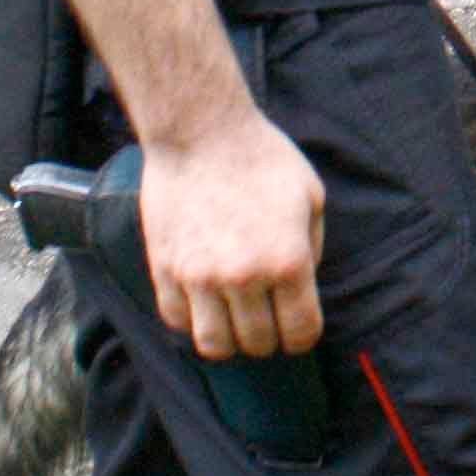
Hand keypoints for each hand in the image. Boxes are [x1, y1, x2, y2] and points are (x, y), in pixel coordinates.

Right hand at [141, 106, 326, 358]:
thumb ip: (311, 249)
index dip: (303, 336)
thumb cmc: (262, 157)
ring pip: (214, 345)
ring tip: (233, 320)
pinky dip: (193, 321)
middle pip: (259, 344)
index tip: (297, 328)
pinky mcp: (165, 270)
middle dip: (269, 338)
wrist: (201, 131)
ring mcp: (199, 278)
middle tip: (266, 319)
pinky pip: (178, 321)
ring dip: (229, 339)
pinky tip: (203, 303)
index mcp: (288, 261)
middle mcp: (244, 278)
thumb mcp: (310, 196)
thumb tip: (300, 288)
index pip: (301, 332)